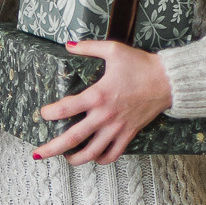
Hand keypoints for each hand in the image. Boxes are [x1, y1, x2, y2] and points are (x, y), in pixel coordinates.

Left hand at [36, 41, 173, 164]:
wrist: (168, 80)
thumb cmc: (140, 64)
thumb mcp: (113, 50)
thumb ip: (88, 47)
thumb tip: (68, 45)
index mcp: (97, 95)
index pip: (65, 109)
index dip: (49, 113)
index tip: (43, 114)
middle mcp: (104, 115)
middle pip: (72, 139)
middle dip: (51, 149)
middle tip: (37, 154)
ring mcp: (117, 128)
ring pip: (92, 152)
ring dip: (75, 159)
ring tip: (66, 158)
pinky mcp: (128, 134)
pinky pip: (113, 154)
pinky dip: (101, 159)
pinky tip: (93, 157)